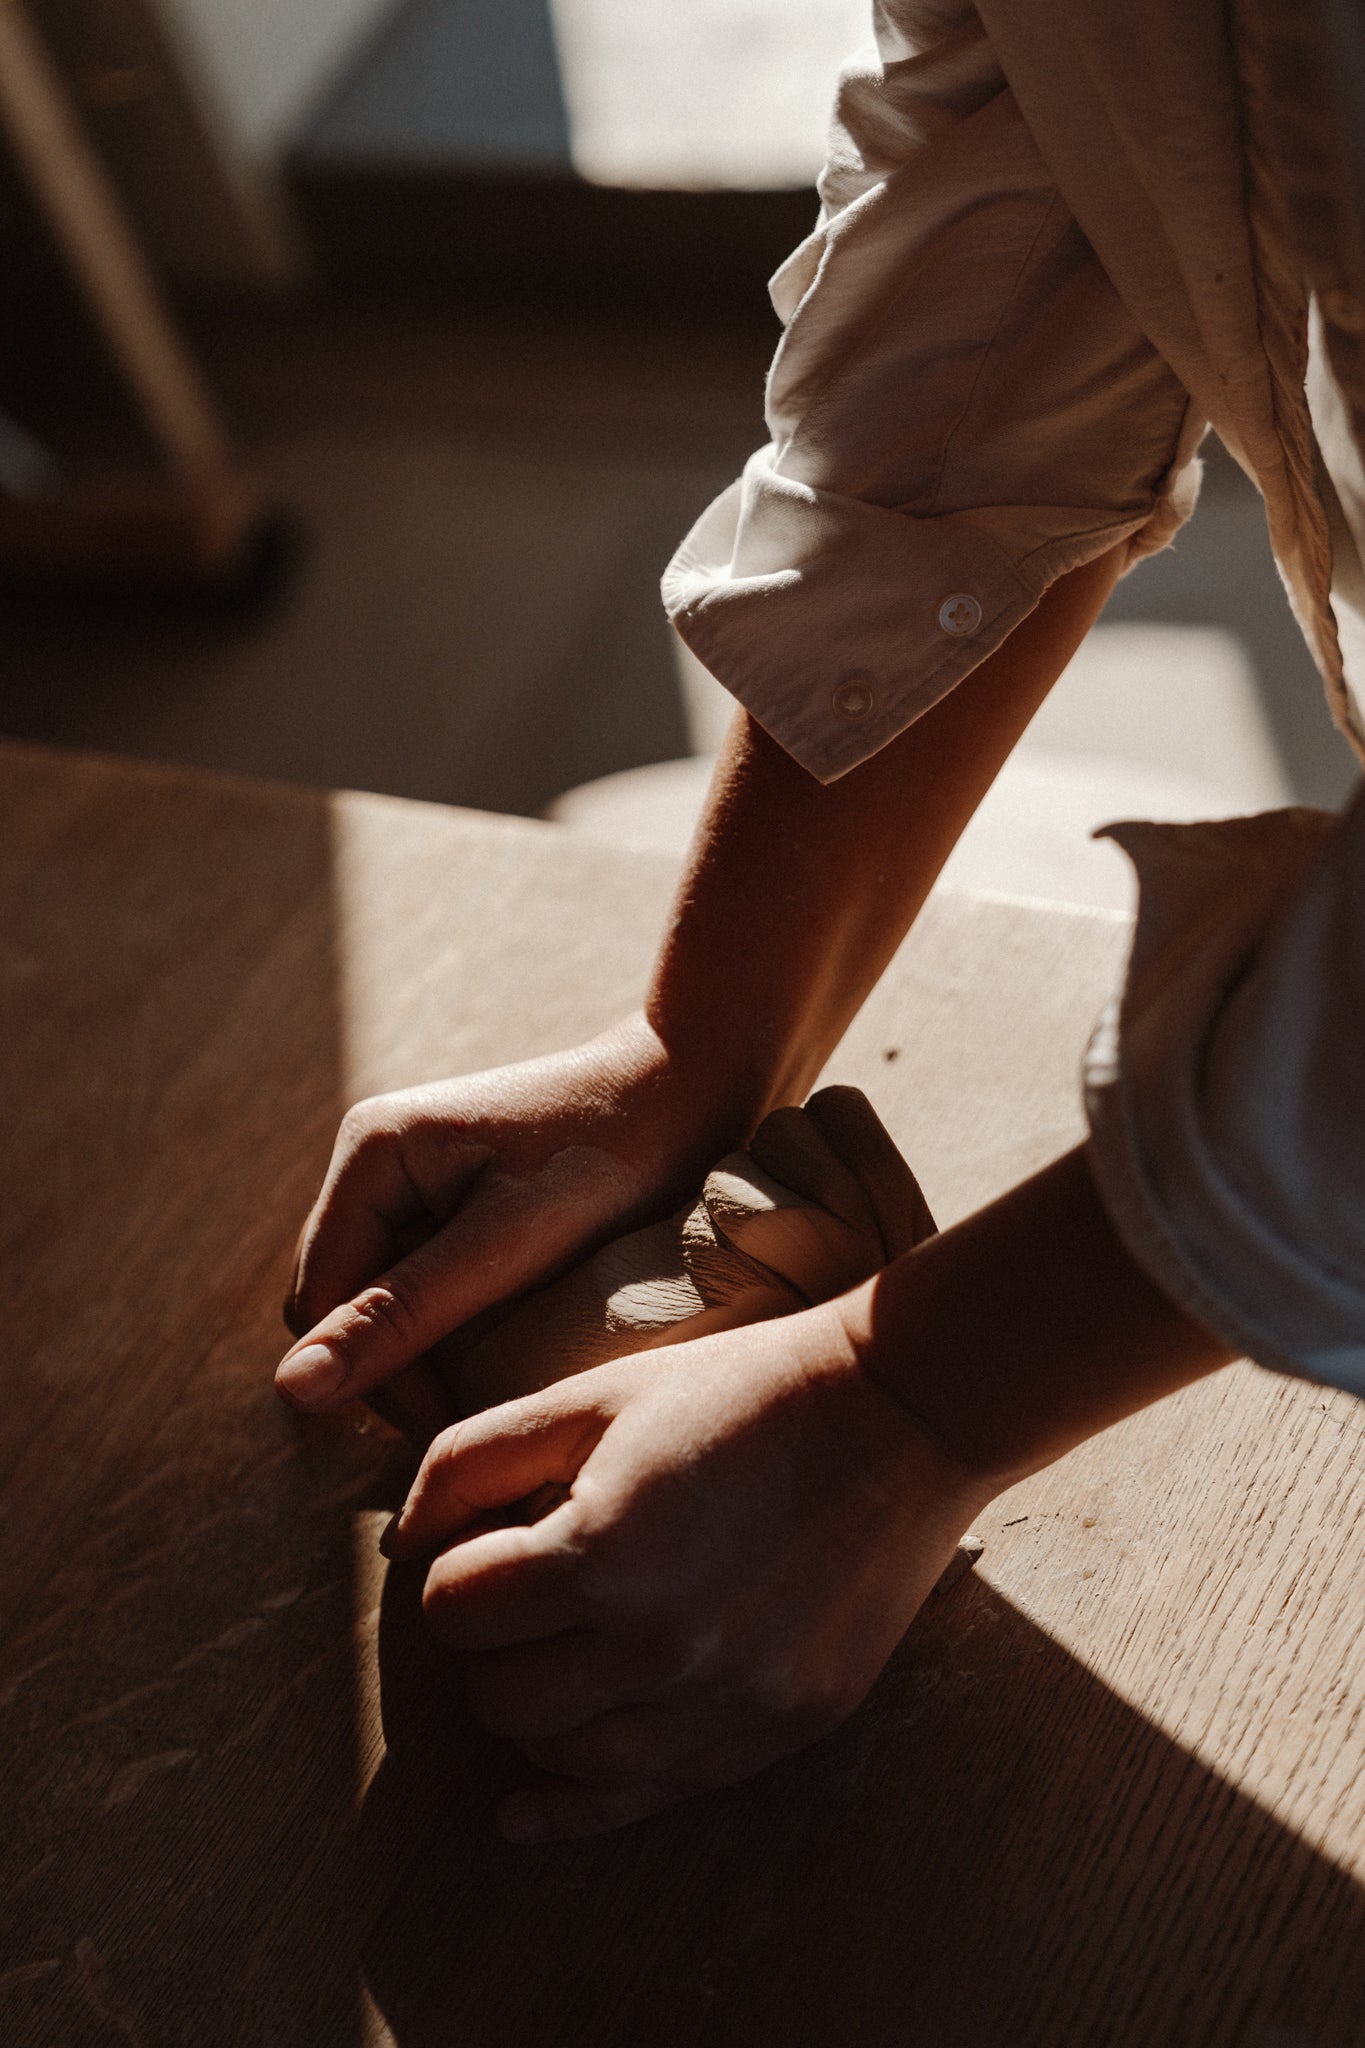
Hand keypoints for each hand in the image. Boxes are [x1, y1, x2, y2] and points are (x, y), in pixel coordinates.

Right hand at [277, 1014, 752, 1441]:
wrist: (696, 1081)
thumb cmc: (614, 1150)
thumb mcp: (509, 1243)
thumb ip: (403, 1313)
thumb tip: (290, 1390)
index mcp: (371, 1154)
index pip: (322, 1302)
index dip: (368, 1377)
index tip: (450, 1428)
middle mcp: (376, 1162)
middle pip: (343, 1303)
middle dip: (396, 1369)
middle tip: (478, 1419)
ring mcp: (414, 1180)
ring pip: (384, 1301)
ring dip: (427, 1354)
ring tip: (499, 1392)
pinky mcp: (454, 1200)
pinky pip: (426, 1284)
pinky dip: (457, 1328)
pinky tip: (511, 1352)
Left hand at [381, 1303, 992, 1839]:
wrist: (899, 1416)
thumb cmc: (737, 1391)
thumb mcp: (594, 1395)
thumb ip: (472, 1459)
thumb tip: (402, 1542)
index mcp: (605, 1553)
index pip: (456, 1608)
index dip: (459, 1570)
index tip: (496, 1540)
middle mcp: (661, 1648)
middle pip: (500, 1695)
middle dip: (492, 1641)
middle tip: (527, 1590)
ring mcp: (725, 1703)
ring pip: (563, 1758)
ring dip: (536, 1708)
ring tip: (559, 1650)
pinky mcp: (777, 1730)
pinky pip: (646, 1798)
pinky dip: (573, 1809)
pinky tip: (521, 1812)